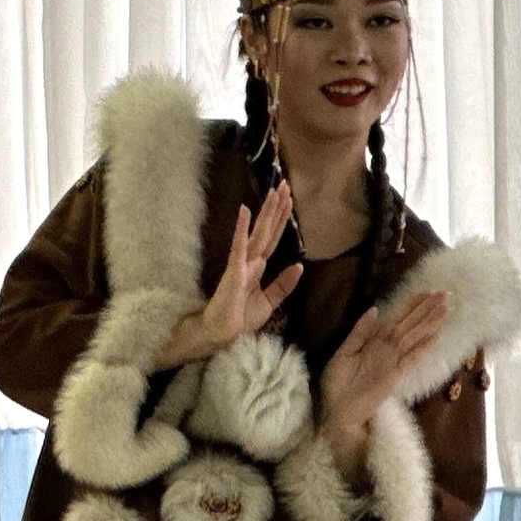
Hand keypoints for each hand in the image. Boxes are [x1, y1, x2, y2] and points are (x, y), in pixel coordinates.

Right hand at [158, 185, 301, 366]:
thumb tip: (299, 265)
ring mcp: (241, 265)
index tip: (289, 199)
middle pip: (268, 231)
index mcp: (258, 269)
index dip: (282, 220)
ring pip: (258, 234)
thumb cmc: (239, 321)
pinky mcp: (233, 272)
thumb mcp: (269, 302)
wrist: (221, 336)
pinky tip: (244, 211)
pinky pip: (240, 247)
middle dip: (277, 208)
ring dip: (266, 212)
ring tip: (274, 191)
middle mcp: (250, 262)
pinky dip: (242, 230)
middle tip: (286, 184)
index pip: (273, 239)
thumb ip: (283, 284)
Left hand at [320, 289, 452, 469]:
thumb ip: (359, 332)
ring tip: (445, 309)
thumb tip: (373, 309)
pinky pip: (411, 358)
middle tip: (444, 294)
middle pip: (409, 325)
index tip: (426, 291)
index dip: (410, 305)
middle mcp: (386, 349)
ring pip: (414, 337)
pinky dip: (423, 348)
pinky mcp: (395, 375)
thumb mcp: (343, 352)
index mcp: (373, 342)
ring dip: (429, 323)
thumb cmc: (337, 383)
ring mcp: (393, 361)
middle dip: (426, 309)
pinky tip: (436, 336)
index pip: (395, 318)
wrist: (337, 410)